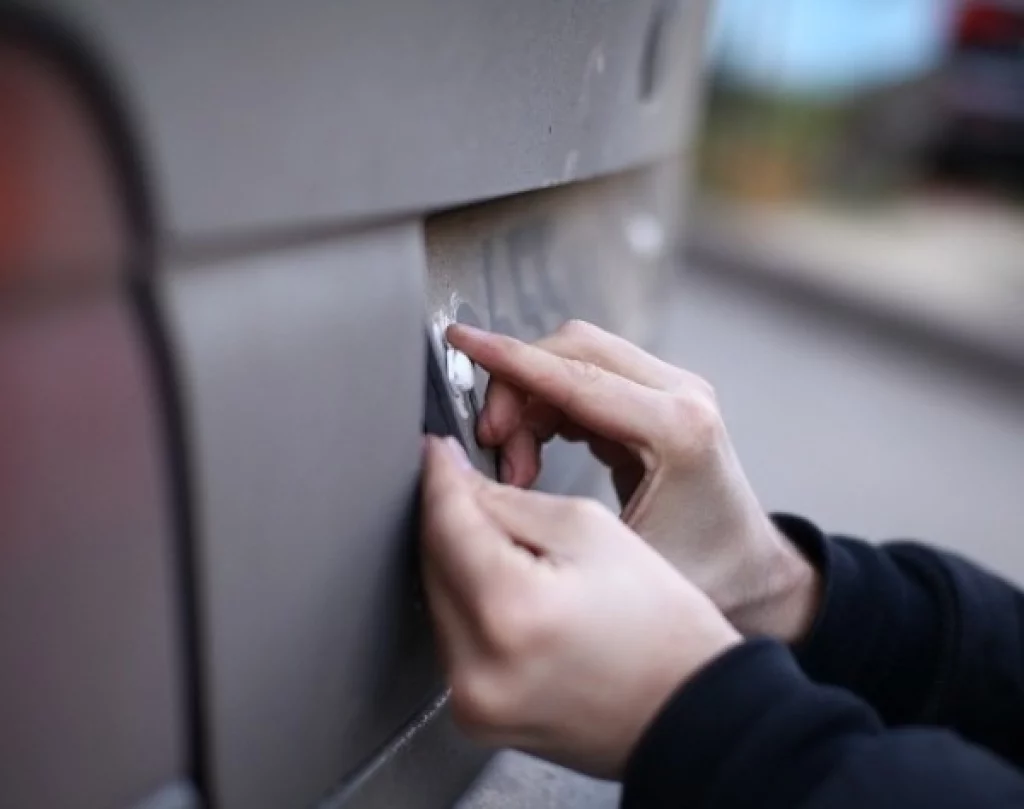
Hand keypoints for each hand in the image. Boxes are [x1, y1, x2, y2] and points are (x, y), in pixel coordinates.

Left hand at [421, 436, 739, 778]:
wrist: (691, 710)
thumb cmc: (663, 629)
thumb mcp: (590, 530)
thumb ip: (509, 500)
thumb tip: (456, 484)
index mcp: (511, 610)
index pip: (444, 521)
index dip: (439, 475)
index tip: (438, 452)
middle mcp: (479, 665)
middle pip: (430, 561)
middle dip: (451, 519)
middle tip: (484, 496)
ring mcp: (473, 700)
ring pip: (437, 599)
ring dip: (460, 563)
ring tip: (522, 559)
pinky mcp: (476, 716)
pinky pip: (453, 640)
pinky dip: (472, 607)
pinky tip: (517, 599)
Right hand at [446, 320, 819, 642]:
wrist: (754, 576)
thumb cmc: (703, 576)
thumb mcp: (617, 555)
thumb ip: (546, 517)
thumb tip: (475, 486)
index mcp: (679, 429)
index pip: (575, 375)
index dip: (509, 359)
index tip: (462, 341)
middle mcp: (681, 395)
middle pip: (572, 348)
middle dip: (515, 386)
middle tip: (494, 448)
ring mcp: (674, 391)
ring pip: (575, 358)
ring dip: (530, 400)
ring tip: (518, 466)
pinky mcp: (660, 399)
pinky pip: (587, 377)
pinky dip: (548, 406)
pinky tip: (536, 453)